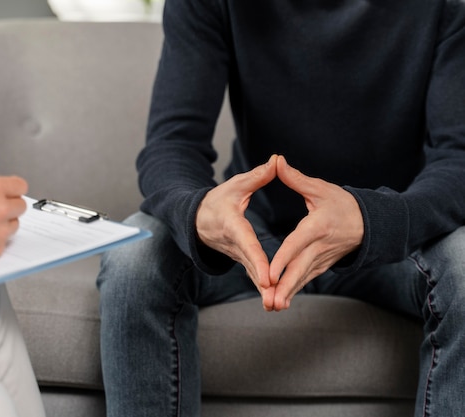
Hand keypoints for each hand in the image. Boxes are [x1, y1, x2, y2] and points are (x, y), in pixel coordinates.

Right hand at [195, 154, 277, 309]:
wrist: (198, 219)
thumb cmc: (218, 199)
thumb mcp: (236, 185)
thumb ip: (258, 176)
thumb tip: (277, 161)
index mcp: (233, 225)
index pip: (247, 243)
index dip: (257, 259)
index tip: (267, 276)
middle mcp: (234, 244)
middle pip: (250, 265)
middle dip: (261, 282)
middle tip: (274, 298)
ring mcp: (236, 254)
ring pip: (251, 274)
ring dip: (263, 291)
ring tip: (277, 305)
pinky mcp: (241, 260)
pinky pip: (253, 274)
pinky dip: (263, 288)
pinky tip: (276, 301)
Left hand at [269, 156, 362, 310]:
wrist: (370, 223)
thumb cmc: (343, 203)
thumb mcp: (320, 188)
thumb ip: (295, 178)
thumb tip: (276, 161)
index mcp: (317, 226)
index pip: (297, 244)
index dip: (284, 259)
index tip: (270, 273)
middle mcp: (320, 246)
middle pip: (299, 268)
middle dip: (284, 286)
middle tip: (270, 301)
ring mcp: (322, 259)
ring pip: (302, 278)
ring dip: (288, 293)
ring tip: (272, 306)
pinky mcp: (322, 265)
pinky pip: (306, 280)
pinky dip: (294, 291)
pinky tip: (280, 302)